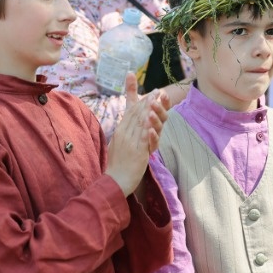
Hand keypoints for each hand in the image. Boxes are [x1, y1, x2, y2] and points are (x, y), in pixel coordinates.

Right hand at [106, 73, 168, 195]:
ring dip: (150, 109)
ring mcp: (130, 142)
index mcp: (119, 132)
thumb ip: (123, 133)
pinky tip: (154, 119)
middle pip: (136, 114)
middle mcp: (124, 134)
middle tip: (157, 91)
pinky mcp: (137, 152)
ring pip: (141, 122)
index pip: (130, 113)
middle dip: (147, 101)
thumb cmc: (117, 164)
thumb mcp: (117, 144)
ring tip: (158, 99)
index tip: (150, 93)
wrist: (114, 181)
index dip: (141, 102)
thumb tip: (127, 124)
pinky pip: (144, 137)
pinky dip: (149, 127)